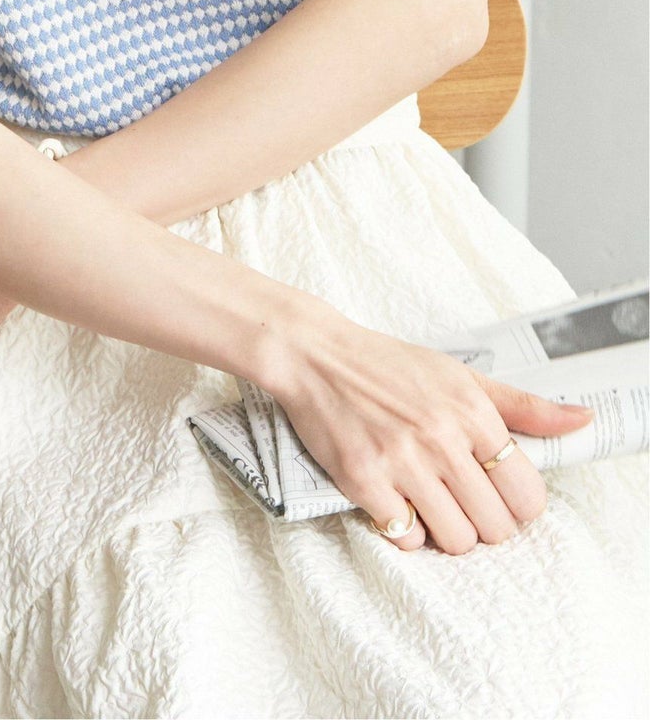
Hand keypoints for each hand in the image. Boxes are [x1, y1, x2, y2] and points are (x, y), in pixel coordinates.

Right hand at [270, 296, 595, 553]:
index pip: (526, 493)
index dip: (517, 506)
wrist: (314, 355)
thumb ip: (522, 404)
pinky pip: (405, 537)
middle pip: (495, 526)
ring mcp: (401, 462)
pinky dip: (406, 530)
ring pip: (455, 540)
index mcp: (470, 411)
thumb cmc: (387, 365)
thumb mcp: (460, 374)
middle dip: (485, 525)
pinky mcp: (363, 481)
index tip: (498, 497)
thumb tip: (582, 419)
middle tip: (464, 506)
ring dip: (448, 533)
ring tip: (432, 507)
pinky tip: (398, 504)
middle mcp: (440, 438)